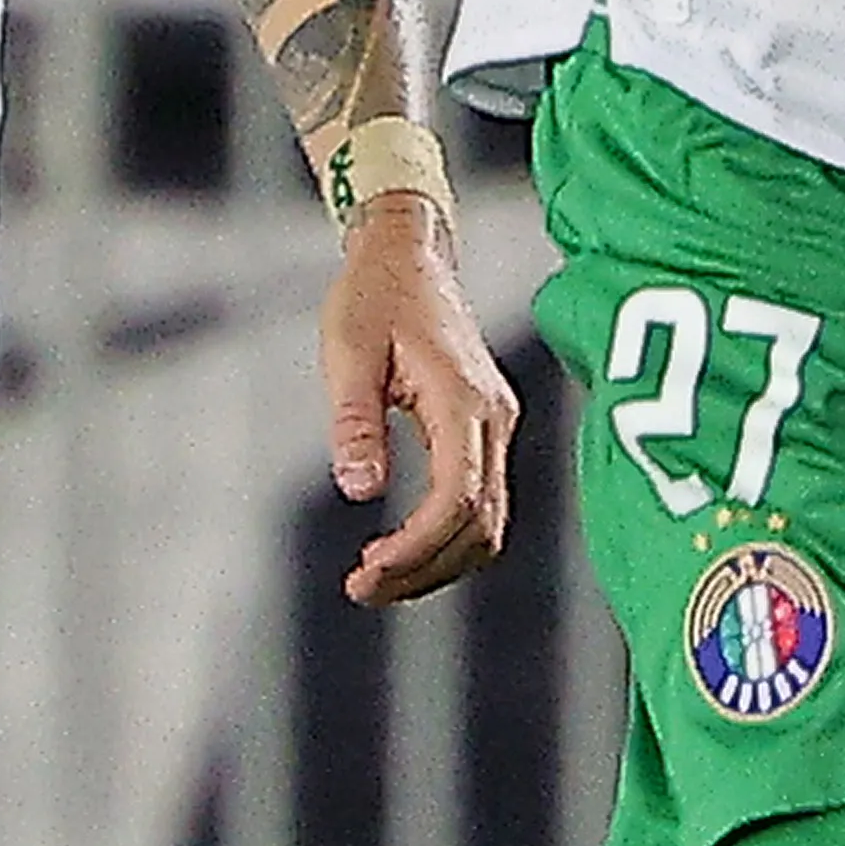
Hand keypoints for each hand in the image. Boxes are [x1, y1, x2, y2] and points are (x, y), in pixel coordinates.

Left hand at [319, 190, 517, 606]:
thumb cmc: (374, 297)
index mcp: (463, 400)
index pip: (459, 499)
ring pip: (490, 524)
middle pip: (482, 526)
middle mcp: (493, 419)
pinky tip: (401, 550)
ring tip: (376, 581)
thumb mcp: (347, 352)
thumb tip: (358, 491)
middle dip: (425, 571)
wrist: (410, 254)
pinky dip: (448, 541)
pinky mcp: (488, 431)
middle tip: (362, 591)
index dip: (418, 548)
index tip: (367, 572)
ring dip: (439, 564)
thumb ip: (355, 421)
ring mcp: (497, 426)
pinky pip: (482, 504)